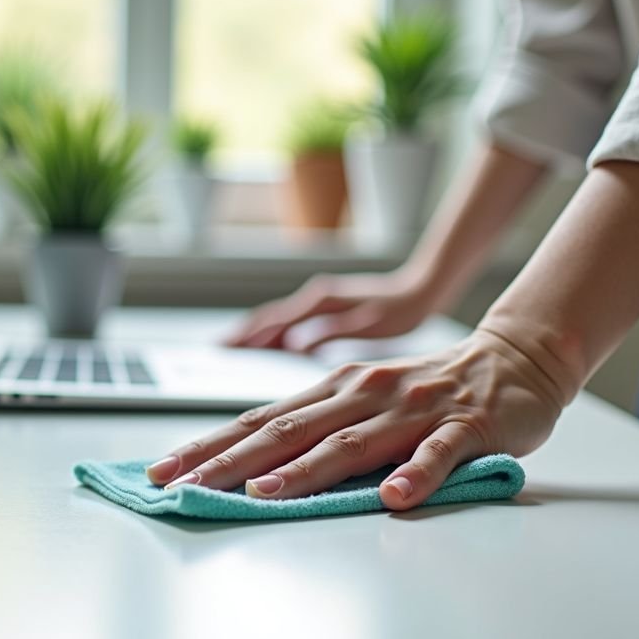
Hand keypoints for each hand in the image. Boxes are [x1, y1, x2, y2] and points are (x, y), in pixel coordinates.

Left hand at [147, 329, 567, 509]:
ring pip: (351, 441)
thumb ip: (320, 428)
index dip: (209, 445)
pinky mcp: (465, 426)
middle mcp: (364, 393)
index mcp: (336, 389)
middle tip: (184, 485)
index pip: (260, 420)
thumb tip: (255, 464)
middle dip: (229, 459)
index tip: (163, 470)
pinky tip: (395, 496)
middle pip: (287, 431)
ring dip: (305, 469)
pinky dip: (416, 473)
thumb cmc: (431, 389)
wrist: (516, 358)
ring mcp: (413, 409)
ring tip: (263, 493)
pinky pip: (439, 453)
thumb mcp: (366, 402)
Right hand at [224, 271, 436, 351]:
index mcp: (320, 301)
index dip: (248, 337)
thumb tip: (293, 345)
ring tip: (230, 350)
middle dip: (241, 335)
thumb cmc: (401, 309)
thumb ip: (329, 332)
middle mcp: (314, 298)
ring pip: (276, 319)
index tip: (224, 349)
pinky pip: (289, 322)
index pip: (274, 321)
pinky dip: (271, 334)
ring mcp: (318, 302)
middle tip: (216, 351)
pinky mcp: (325, 309)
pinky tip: (265, 347)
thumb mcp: (368, 323)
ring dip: (253, 334)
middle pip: (267, 319)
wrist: (422, 287)